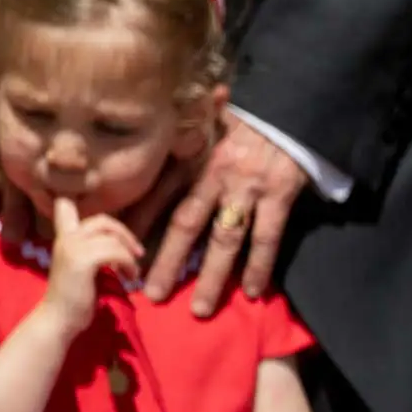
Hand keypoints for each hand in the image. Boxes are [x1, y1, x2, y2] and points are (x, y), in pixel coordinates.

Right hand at [41, 199, 143, 332]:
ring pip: (112, 238)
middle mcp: (66, 238)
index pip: (65, 205)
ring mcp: (72, 248)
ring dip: (129, 255)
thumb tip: (120, 239)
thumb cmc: (75, 297)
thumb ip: (93, 249)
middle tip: (137, 252)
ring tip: (131, 272)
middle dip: (125, 233)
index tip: (107, 222)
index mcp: (64, 238)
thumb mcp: (83, 266)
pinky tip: (129, 277)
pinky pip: (116, 253)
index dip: (83, 201)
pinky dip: (128, 264)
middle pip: (102, 219)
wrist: (59, 320)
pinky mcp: (82, 261)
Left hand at [144, 118, 307, 314]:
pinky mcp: (278, 195)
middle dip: (167, 262)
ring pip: (225, 239)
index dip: (138, 223)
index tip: (119, 248)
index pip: (158, 194)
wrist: (293, 104)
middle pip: (185, 225)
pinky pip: (268, 238)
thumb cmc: (250, 114)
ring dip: (211, 276)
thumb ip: (184, 137)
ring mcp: (247, 188)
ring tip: (200, 308)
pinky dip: (260, 266)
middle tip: (151, 294)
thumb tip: (149, 154)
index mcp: (194, 156)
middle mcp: (215, 175)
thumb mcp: (208, 118)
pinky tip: (253, 291)